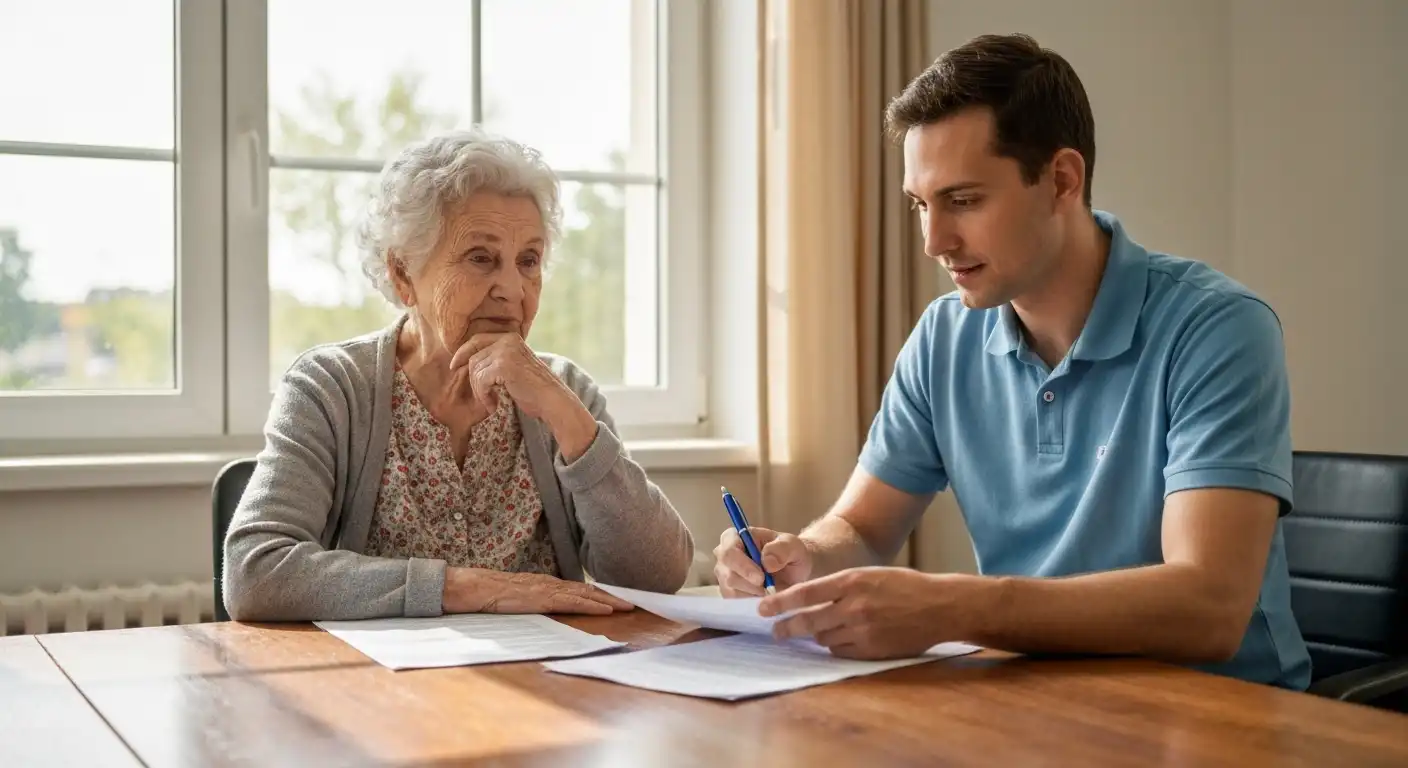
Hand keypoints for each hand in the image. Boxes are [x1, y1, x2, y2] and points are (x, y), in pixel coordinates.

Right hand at [443, 568, 634, 614]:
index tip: (619, 600)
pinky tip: (607, 610)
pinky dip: (593, 606)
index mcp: (547, 584)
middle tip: (636, 603)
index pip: (580, 589)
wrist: (476, 588)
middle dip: (613, 596)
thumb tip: (547, 610)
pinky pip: (574, 603)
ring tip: (630, 607)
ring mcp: (549, 590)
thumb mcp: (519, 599)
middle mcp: (552, 583)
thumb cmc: (493, 595)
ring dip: (610, 601)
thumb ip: (534, 601)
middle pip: (589, 589)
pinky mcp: (544, 599)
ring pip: (587, 594)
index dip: (601, 594)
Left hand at [448, 333, 598, 459]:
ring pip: (475, 370)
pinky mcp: (503, 365)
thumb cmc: (534, 389)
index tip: (455, 367)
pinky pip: (480, 381)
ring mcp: (506, 351)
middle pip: (473, 357)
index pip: (477, 340)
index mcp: (511, 337)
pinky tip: (494, 404)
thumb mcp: (514, 367)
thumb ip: (496, 359)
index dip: (463, 353)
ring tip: (492, 402)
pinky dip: (483, 396)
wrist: (553, 401)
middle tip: (484, 396)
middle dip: (473, 379)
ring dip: (479, 391)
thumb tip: (466, 360)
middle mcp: (508, 339)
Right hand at [713, 527, 812, 596]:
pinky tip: (765, 596)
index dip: (742, 566)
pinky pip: (735, 603)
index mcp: (734, 537)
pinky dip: (751, 602)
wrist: (793, 570)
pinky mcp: (728, 592)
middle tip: (770, 589)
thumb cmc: (790, 553)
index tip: (761, 578)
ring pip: (731, 591)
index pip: (729, 552)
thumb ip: (781, 550)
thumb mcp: (793, 546)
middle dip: (750, 585)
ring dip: (753, 594)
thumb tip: (766, 561)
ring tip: (771, 589)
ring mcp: (724, 575)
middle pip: (728, 575)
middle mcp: (724, 556)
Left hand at [759, 567, 974, 659]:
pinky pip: (841, 651)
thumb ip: (839, 586)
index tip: (763, 609)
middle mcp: (854, 605)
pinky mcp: (872, 649)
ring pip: (823, 638)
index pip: (805, 593)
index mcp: (851, 580)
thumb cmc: (904, 586)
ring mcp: (863, 629)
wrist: (940, 606)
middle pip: (808, 621)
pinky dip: (836, 646)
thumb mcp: (869, 575)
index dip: (780, 602)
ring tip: (819, 631)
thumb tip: (807, 600)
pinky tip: (842, 639)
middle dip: (786, 627)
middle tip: (775, 631)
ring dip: (817, 636)